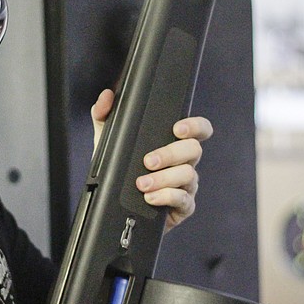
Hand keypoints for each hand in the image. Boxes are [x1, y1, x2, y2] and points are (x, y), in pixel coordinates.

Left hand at [91, 88, 213, 231]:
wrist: (118, 206)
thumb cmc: (121, 170)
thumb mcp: (108, 141)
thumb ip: (105, 115)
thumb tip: (106, 97)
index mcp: (173, 143)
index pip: (198, 129)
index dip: (195, 126)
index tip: (177, 128)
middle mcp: (184, 162)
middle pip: (194, 150)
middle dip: (171, 154)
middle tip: (148, 161)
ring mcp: (186, 185)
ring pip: (188, 175)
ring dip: (164, 178)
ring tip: (142, 184)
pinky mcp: (182, 206)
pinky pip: (184, 200)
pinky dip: (166, 197)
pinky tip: (150, 198)